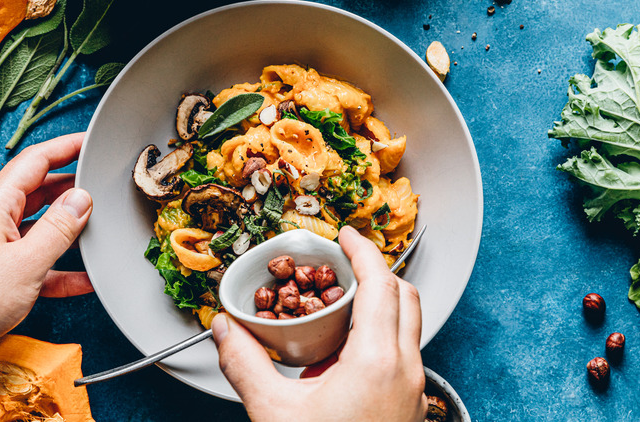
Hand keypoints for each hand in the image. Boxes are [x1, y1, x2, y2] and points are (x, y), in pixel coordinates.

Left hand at [0, 133, 92, 374]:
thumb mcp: (26, 261)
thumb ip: (59, 228)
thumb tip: (82, 199)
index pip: (36, 161)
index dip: (65, 147)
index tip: (91, 141)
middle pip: (40, 191)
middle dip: (73, 187)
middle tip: (103, 184)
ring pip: (42, 227)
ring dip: (71, 230)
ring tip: (101, 227)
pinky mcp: (2, 275)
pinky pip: (41, 264)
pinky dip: (64, 270)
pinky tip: (87, 279)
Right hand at [212, 226, 426, 421]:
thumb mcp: (274, 413)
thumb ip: (244, 364)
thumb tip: (225, 329)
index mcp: (378, 361)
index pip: (380, 283)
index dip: (363, 250)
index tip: (345, 236)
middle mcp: (406, 370)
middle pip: (405, 296)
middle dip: (376, 270)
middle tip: (344, 262)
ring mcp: (414, 390)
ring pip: (410, 324)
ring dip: (383, 301)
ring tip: (343, 302)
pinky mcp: (411, 407)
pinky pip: (406, 352)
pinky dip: (384, 332)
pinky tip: (348, 351)